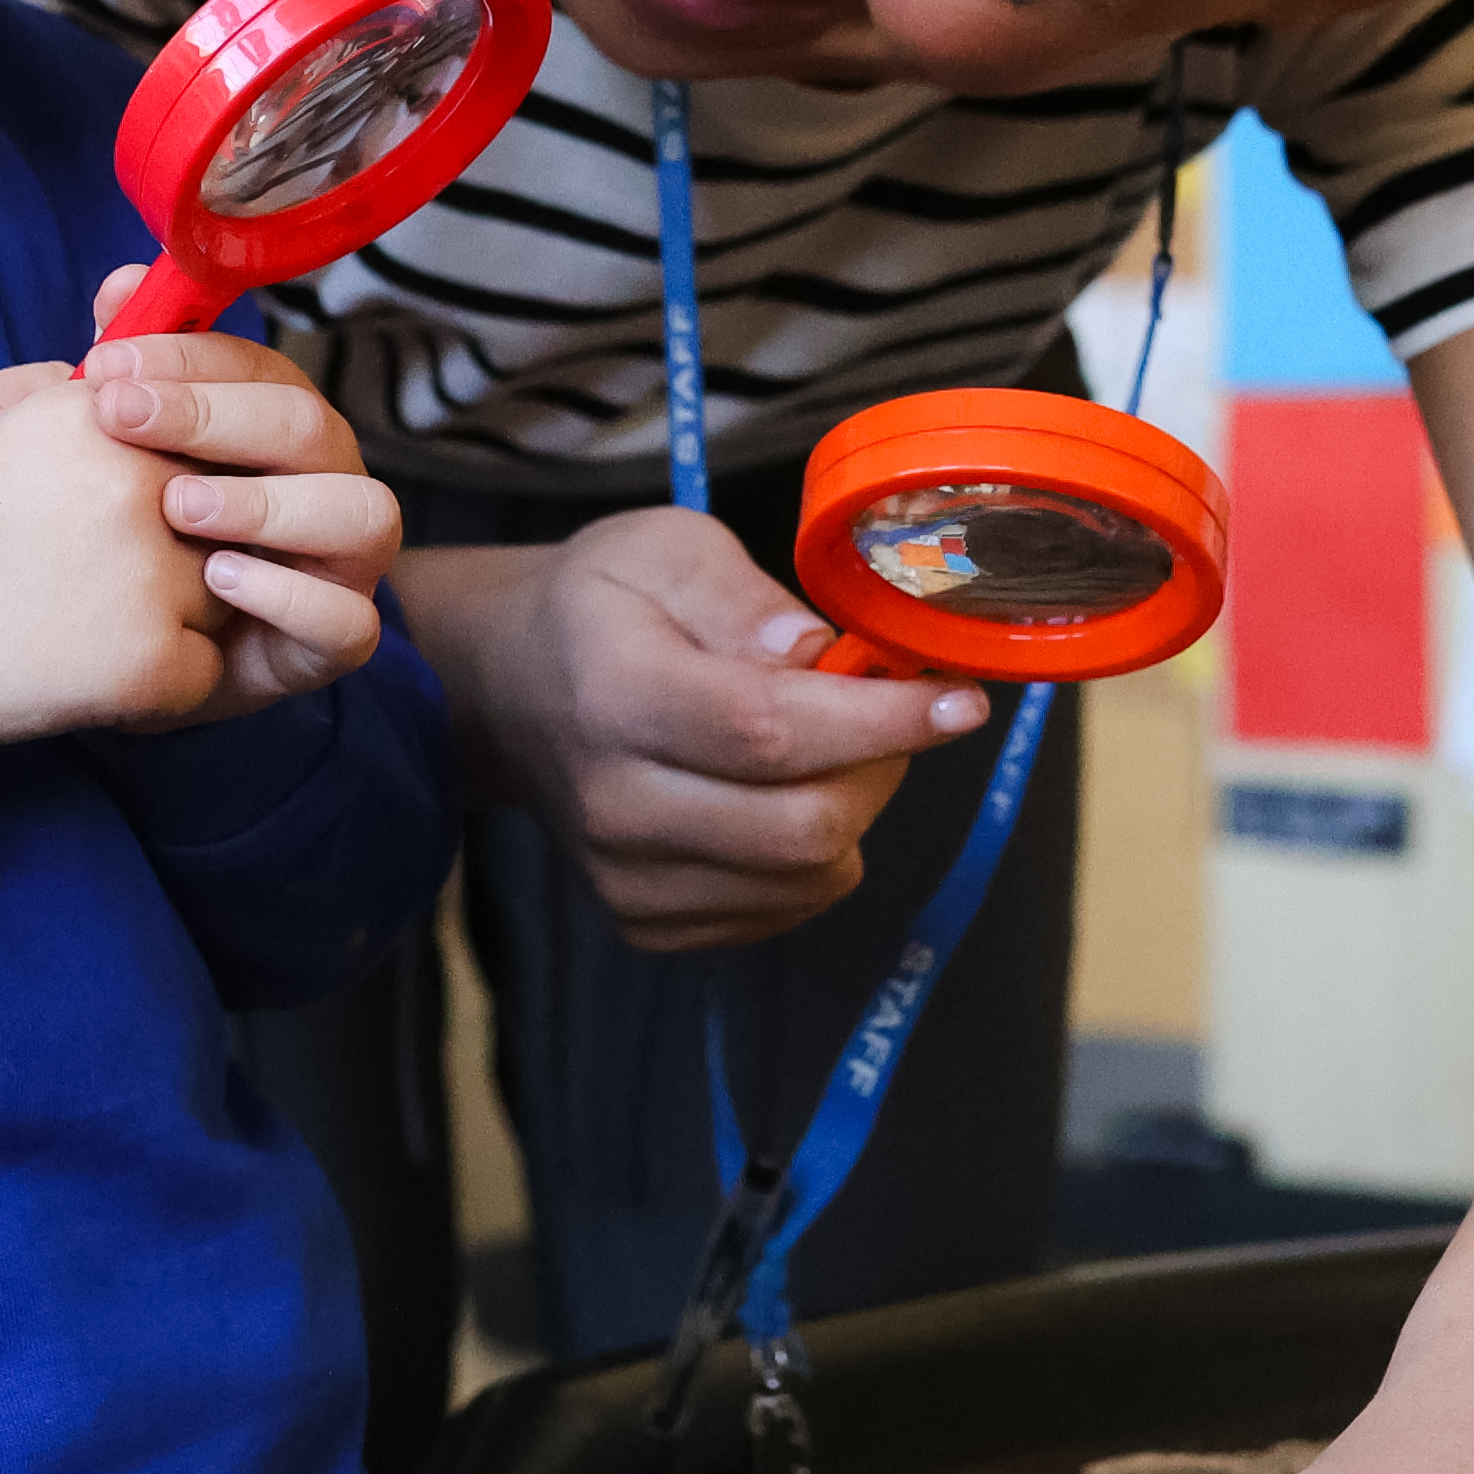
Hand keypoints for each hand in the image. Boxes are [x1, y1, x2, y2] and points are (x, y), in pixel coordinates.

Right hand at [0, 304, 394, 775]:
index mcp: (100, 414)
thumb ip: (50, 385)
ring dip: (180, 612)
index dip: (178, 470)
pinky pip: (208, 669)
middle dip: (187, 539)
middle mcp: (139, 483)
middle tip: (106, 568)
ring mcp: (153, 574)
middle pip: (227, 507)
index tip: (135, 500)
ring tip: (87, 619)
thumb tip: (106, 379)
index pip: (205, 427)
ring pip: (228, 590)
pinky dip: (164, 683)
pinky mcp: (155, 661)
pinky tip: (91, 671)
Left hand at [75, 294, 399, 718]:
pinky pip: (351, 623)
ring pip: (361, 514)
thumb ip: (121, 373)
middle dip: (218, 417)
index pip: (260, 369)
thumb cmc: (103, 540)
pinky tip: (217, 580)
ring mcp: (338, 566)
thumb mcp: (99, 454)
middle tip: (123, 421)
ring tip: (177, 507)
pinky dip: (290, 597)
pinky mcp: (328, 645)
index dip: (189, 359)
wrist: (86, 655)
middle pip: (310, 427)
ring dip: (269, 504)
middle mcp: (323, 485)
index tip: (103, 370)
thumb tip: (121, 283)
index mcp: (274, 429)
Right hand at [396, 511, 982, 951]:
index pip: (768, 732)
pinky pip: (783, 910)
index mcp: (616, 695)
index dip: (880, 722)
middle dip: (881, 767)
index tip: (960, 701)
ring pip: (806, 878)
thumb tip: (810, 652)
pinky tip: (786, 796)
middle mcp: (614, 804)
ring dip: (854, 812)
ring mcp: (626, 878)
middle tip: (892, 714)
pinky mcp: (646, 924)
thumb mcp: (667, 548)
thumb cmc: (605, 604)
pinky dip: (814, 857)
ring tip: (831, 748)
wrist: (513, 690)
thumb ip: (742, 596)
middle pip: (801, 827)